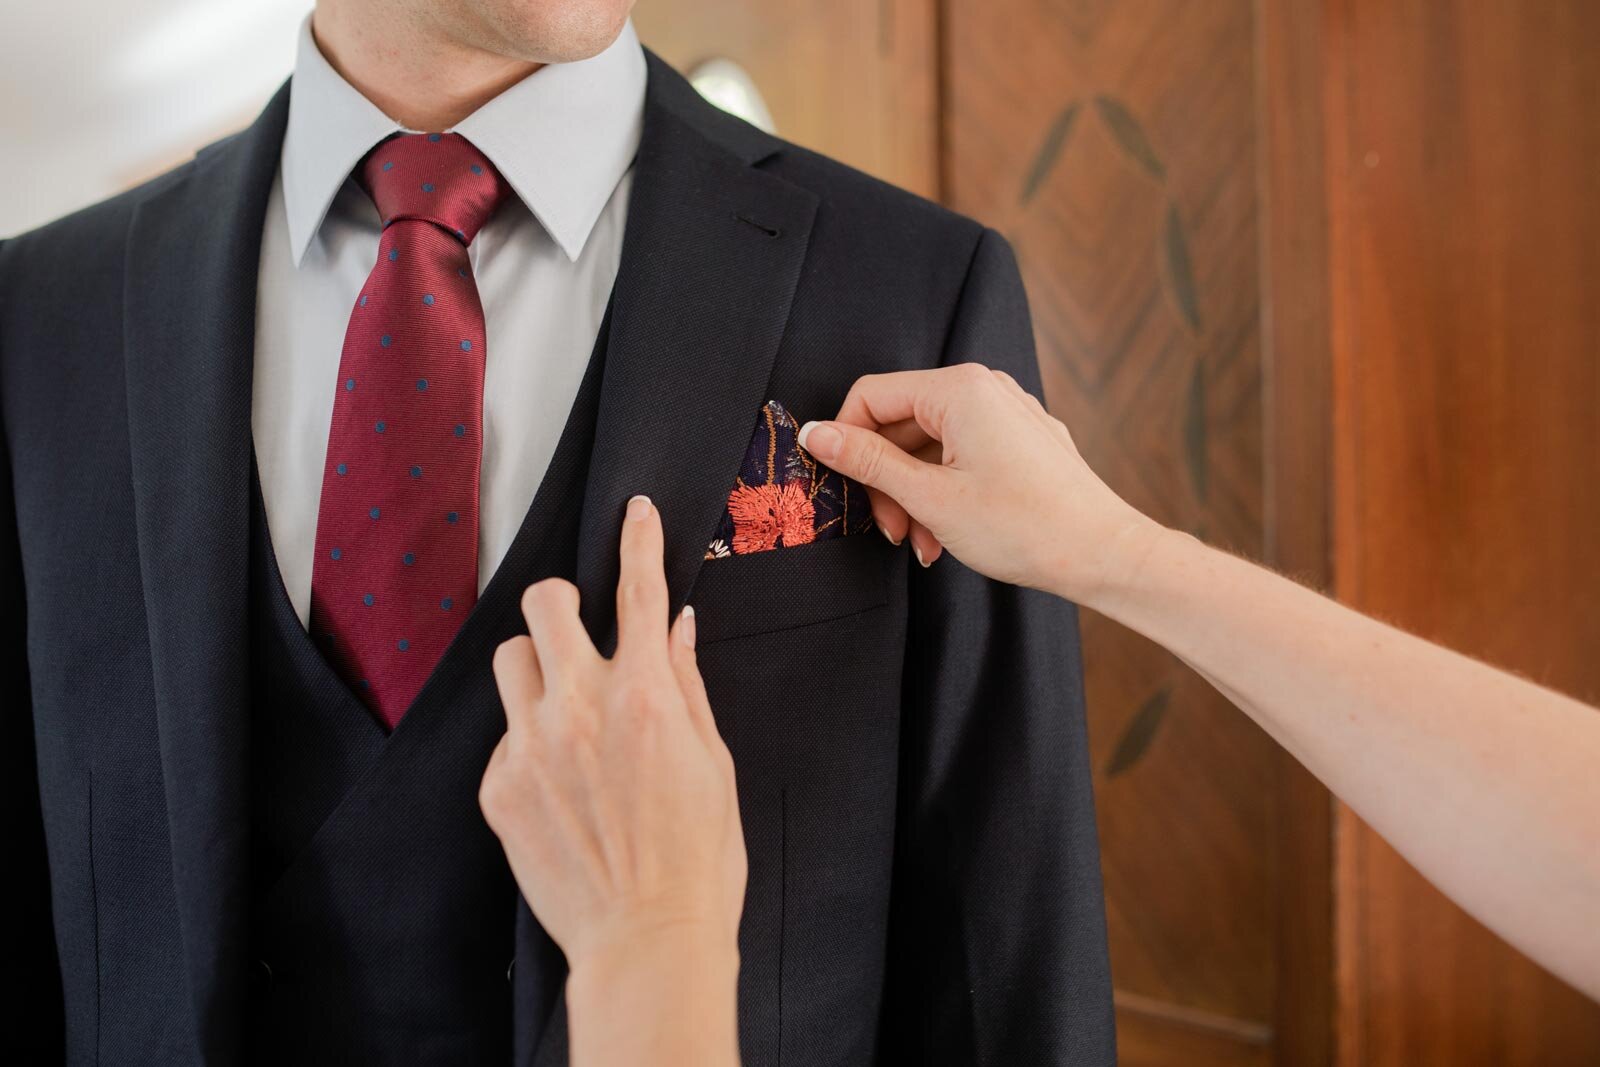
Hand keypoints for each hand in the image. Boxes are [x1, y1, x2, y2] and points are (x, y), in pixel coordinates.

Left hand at [480, 494, 746, 981]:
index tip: (636, 512)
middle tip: (577, 621)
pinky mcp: (499, 789)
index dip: (639, 540)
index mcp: (645, 697)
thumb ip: (686, 683)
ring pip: (510, 660)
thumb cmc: (698, 858)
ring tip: (564, 706)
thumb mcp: (714, 762)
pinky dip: (530, 739)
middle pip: (546, 603)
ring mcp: (531, 748)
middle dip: (562, 600)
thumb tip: (675, 626)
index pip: (638, 590)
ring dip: (537, 666)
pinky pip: (504, 734)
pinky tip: (560, 781)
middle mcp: (579, 709)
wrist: (647, 940)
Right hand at [798, 363, 1157, 602]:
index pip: (871, 395)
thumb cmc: (1023, 527)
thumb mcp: (930, 497)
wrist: (1103, 554)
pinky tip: (947, 534)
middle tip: (890, 530)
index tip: (843, 489)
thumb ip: (867, 461)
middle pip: (901, 421)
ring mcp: (1007, 412)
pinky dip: (945, 491)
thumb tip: (815, 433)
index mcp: (959, 389)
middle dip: (885, 479)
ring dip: (914, 494)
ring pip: (930, 444)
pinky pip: (963, 454)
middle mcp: (985, 388)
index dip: (846, 442)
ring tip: (921, 543)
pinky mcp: (1022, 439)